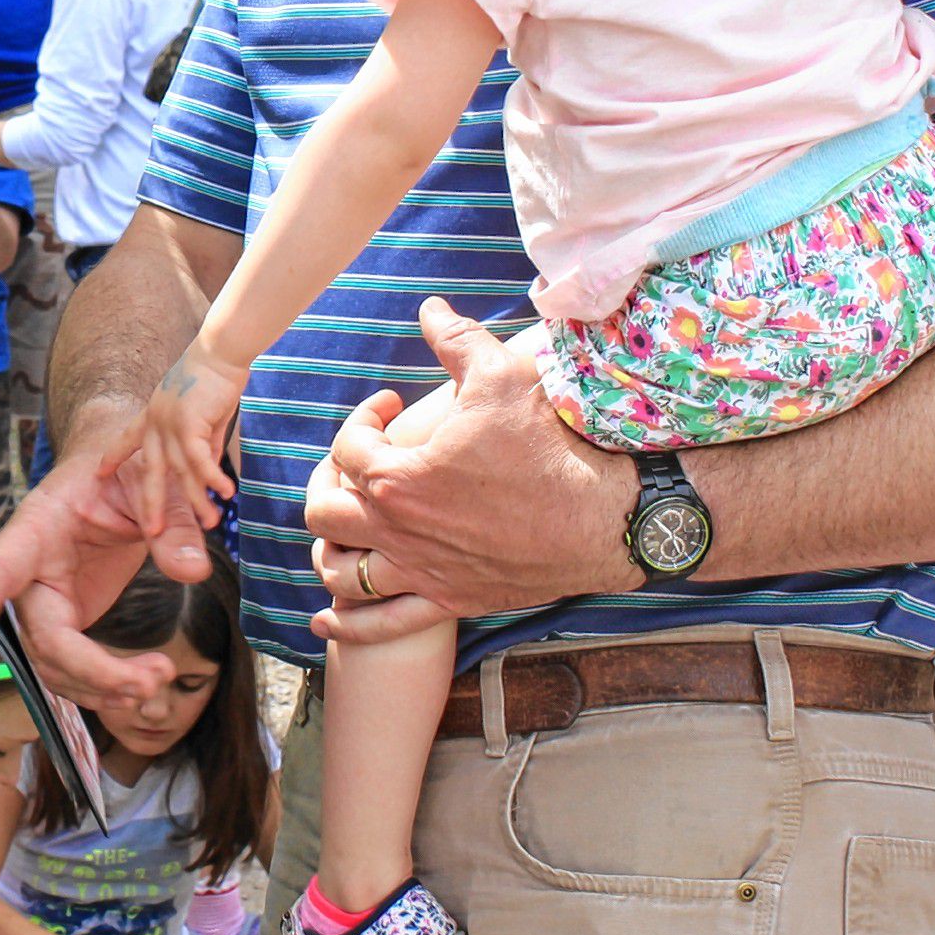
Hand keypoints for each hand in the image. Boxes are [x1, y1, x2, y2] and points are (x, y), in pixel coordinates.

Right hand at [0, 398, 220, 707]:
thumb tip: (191, 570)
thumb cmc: (121, 466)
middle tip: (150, 680)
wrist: (117, 472)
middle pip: (42, 640)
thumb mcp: (150, 479)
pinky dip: (105, 687)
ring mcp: (47, 602)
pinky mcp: (67, 619)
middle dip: (93, 672)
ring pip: (55, 667)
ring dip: (104, 688)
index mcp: (38, 528)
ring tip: (158, 680)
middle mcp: (31, 573)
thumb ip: (170, 521)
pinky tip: (143, 684)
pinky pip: (72, 669)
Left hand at [112, 339, 243, 541]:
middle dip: (151, 503)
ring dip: (197, 499)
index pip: (127, 438)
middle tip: (152, 531)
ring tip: (210, 523)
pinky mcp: (188, 423)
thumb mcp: (205, 417)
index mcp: (153, 414)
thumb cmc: (215, 378)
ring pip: (181, 471)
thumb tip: (210, 472)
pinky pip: (199, 460)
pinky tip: (224, 493)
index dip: (113, 456)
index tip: (99, 471)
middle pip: (151, 470)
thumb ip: (205, 445)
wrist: (220, 351)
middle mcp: (156, 421)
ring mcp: (169, 422)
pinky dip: (212, 478)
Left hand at [302, 298, 641, 642]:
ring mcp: (423, 572)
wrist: (609, 517)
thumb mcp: (503, 376)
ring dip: (331, 547)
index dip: (361, 418)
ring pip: (341, 571)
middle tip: (355, 464)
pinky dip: (348, 625)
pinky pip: (380, 626)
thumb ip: (457, 341)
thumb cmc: (554, 445)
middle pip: (325, 511)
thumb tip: (429, 308)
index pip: (347, 448)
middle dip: (328, 482)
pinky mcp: (451, 601)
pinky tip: (326, 619)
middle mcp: (400, 531)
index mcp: (399, 477)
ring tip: (343, 527)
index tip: (387, 406)